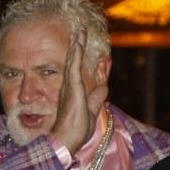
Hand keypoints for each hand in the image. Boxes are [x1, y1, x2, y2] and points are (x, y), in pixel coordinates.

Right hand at [50, 29, 106, 155]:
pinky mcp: (72, 85)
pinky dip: (76, 50)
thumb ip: (97, 98)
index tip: (97, 54)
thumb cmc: (75, 131)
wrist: (65, 140)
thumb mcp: (92, 111)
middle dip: (77, 47)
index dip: (88, 63)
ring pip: (73, 59)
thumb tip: (104, 86)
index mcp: (73, 93)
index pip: (81, 74)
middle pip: (74, 62)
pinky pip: (74, 63)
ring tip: (79, 29)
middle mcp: (69, 87)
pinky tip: (78, 39)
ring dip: (77, 43)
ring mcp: (69, 85)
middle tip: (80, 32)